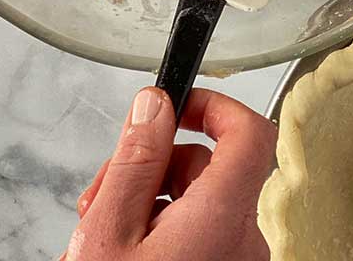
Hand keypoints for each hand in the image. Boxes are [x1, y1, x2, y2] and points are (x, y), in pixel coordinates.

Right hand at [63, 88, 277, 260]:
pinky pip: (199, 234)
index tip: (175, 105)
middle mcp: (243, 239)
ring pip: (199, 201)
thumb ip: (135, 163)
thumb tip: (155, 106)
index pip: (250, 131)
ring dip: (149, 201)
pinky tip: (121, 250)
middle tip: (103, 191)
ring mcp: (235, 260)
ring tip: (102, 230)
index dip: (215, 106)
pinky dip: (162, 231)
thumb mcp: (109, 231)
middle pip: (210, 168)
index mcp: (222, 216)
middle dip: (152, 167)